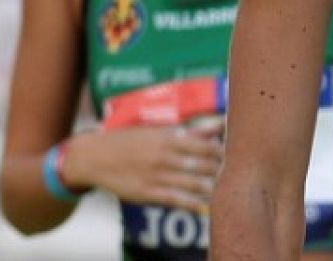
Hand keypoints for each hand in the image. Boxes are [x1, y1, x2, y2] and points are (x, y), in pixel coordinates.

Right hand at [66, 118, 224, 211]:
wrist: (95, 157)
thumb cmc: (132, 140)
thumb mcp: (159, 131)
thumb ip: (191, 132)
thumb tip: (218, 125)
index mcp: (169, 137)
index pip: (206, 145)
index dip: (223, 152)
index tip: (235, 155)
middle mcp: (165, 156)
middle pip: (203, 165)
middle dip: (221, 170)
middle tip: (237, 175)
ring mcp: (156, 176)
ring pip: (193, 184)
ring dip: (212, 188)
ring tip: (226, 190)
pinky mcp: (148, 193)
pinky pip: (176, 200)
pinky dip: (193, 204)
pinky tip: (206, 207)